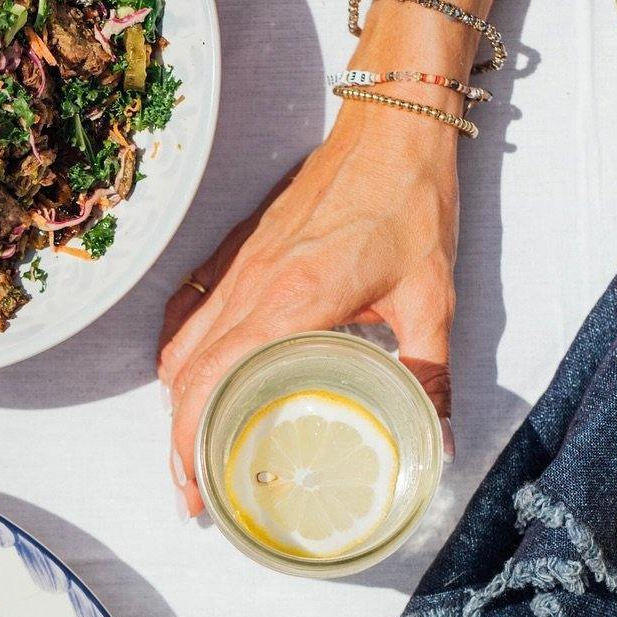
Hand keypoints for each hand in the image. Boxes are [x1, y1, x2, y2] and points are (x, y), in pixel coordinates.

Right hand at [158, 105, 458, 514]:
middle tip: (193, 491)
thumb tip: (442, 440)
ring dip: (175, 403)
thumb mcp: (432, 297)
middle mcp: (249, 289)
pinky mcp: (238, 253)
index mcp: (289, 305)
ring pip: (180, 349)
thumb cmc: (409, 203)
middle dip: (178, 444)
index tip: (196, 490)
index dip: (191, 446)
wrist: (392, 125)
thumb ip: (432, 373)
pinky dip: (180, 354)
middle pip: (184, 380)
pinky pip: (189, 313)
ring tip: (191, 446)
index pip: (211, 387)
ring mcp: (237, 269)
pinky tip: (190, 378)